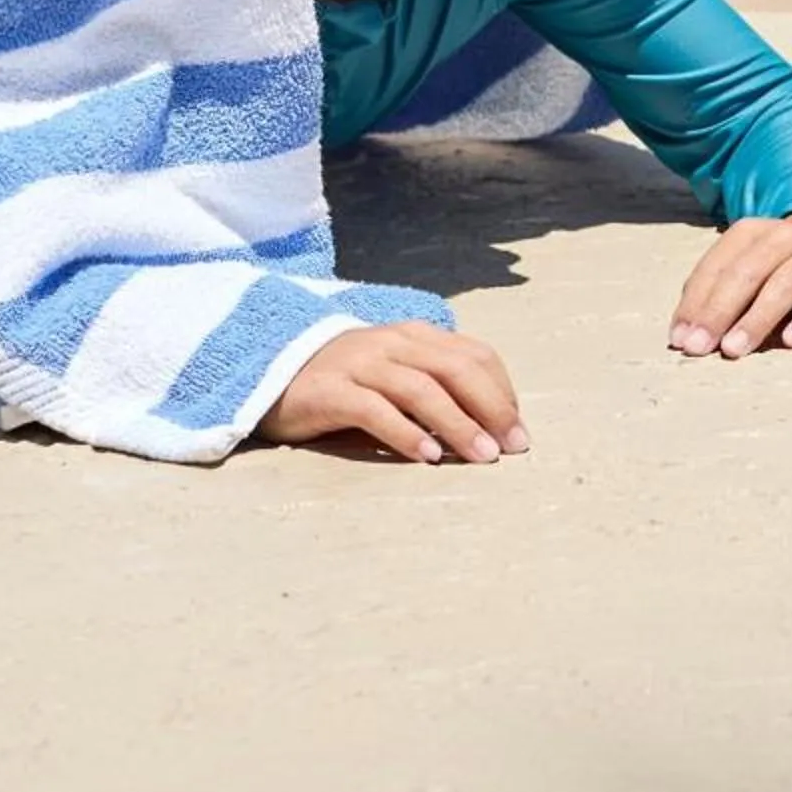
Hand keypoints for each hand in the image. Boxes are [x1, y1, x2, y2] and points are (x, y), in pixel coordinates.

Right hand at [257, 321, 529, 463]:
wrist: (272, 375)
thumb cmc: (346, 382)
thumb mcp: (396, 373)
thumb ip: (436, 385)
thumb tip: (491, 425)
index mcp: (414, 335)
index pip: (474, 355)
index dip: (502, 392)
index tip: (519, 430)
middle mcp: (391, 343)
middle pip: (455, 369)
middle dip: (491, 408)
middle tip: (513, 447)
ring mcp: (359, 364)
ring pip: (421, 389)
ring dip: (458, 424)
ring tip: (483, 456)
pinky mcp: (330, 391)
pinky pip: (375, 410)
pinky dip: (406, 433)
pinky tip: (427, 456)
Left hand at [669, 213, 791, 357]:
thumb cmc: (781, 266)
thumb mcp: (749, 266)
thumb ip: (718, 293)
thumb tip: (683, 334)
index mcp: (751, 231)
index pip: (717, 267)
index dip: (696, 303)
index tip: (680, 339)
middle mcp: (784, 235)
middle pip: (746, 274)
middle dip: (719, 312)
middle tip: (700, 348)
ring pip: (784, 284)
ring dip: (756, 319)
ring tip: (735, 349)